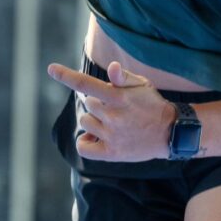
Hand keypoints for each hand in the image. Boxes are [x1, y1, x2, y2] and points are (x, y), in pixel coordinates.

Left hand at [47, 60, 176, 161]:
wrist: (169, 132)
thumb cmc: (152, 104)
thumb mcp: (142, 85)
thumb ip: (123, 77)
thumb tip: (111, 66)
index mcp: (118, 97)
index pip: (86, 84)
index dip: (66, 76)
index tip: (51, 69)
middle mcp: (113, 116)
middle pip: (87, 103)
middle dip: (98, 102)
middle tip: (116, 106)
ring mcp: (111, 136)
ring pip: (85, 121)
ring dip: (94, 119)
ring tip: (113, 121)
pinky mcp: (111, 153)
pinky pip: (84, 146)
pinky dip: (86, 141)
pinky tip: (97, 136)